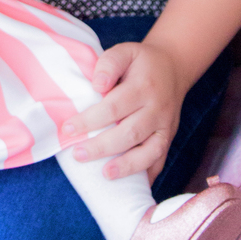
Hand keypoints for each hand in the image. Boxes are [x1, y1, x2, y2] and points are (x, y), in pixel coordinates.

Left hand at [58, 41, 188, 181]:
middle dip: (102, 147)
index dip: (90, 120)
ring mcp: (166, 126)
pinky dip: (147, 175)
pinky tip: (130, 187)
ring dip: (127, 166)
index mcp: (143, 86)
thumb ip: (108, 64)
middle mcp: (157, 109)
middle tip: (78, 155)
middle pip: (130, 132)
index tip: (67, 129)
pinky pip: (160, 161)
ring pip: (149, 151)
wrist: (173, 67)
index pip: (114, 107)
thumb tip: (96, 85)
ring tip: (105, 175)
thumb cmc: (140, 62)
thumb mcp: (125, 52)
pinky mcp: (169, 138)